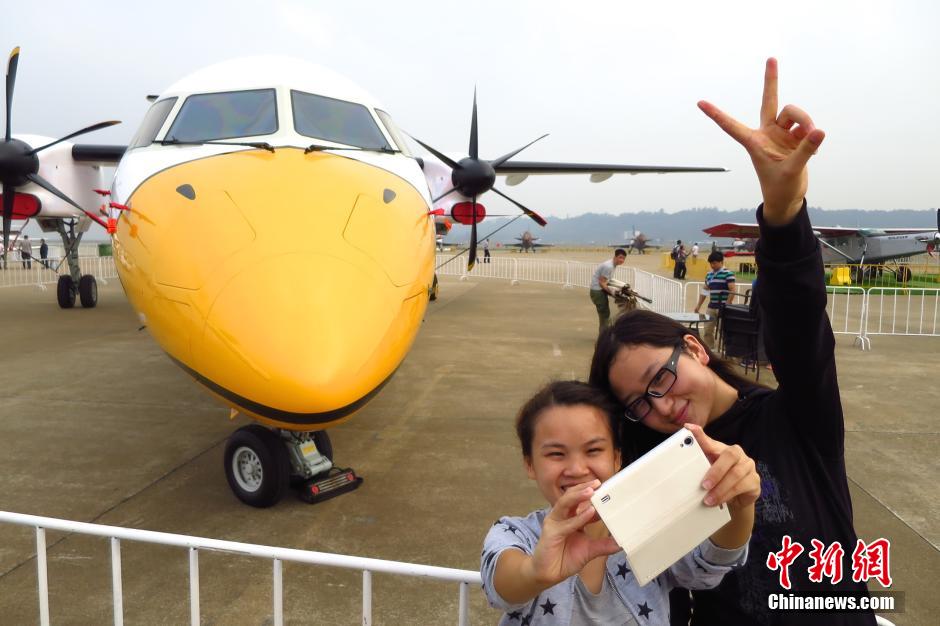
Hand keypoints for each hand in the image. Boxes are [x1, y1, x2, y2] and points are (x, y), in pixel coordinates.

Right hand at [528, 479, 619, 585]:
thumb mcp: (590, 550)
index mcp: (570, 518)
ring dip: (578, 496)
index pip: (580, 502)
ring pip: (565, 503)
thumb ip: (604, 545)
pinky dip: (578, 517)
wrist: (549, 574)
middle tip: (598, 483)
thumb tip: (621, 543)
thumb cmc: (565, 559)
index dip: (592, 495)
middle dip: (584, 488)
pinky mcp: (551, 532)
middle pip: (571, 497)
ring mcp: (555, 522)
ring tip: (591, 490)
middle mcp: (561, 516)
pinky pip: (566, 523)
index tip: (606, 490)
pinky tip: (589, 512)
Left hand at [685, 424, 759, 509]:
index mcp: (723, 449)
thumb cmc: (720, 481)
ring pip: (736, 474)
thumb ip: (698, 462)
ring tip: (708, 499)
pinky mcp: (754, 481)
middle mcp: (738, 454)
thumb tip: (684, 450)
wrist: (736, 499)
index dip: (700, 436)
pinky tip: (719, 501)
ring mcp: (749, 467)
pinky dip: (728, 495)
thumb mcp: (708, 471)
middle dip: (716, 471)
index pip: (711, 441)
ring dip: (720, 489)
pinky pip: (742, 487)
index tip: (689, 429)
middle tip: (704, 485)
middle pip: (729, 455)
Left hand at [697, 58, 824, 225]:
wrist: (788, 199)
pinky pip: (807, 128)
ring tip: (813, 137)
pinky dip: (813, 136)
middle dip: (771, 81)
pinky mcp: (795, 138)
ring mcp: (781, 134)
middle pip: (771, 101)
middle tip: (771, 58)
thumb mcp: (792, 170)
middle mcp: (766, 134)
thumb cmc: (780, 188)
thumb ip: (805, 150)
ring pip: (794, 114)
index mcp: (753, 142)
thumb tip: (819, 131)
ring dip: (806, 121)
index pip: (731, 125)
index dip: (716, 114)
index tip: (699, 103)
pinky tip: (813, 151)